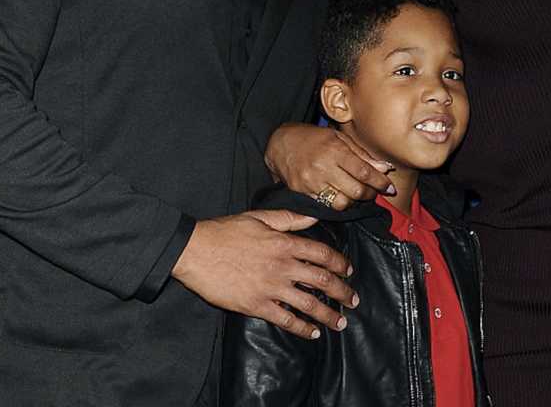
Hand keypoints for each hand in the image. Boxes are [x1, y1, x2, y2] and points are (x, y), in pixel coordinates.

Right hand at [171, 209, 357, 338]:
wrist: (196, 251)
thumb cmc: (225, 231)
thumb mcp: (259, 217)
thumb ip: (289, 218)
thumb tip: (313, 217)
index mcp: (284, 242)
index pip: (322, 253)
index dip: (339, 263)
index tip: (349, 271)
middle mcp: (282, 265)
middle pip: (322, 280)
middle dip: (342, 292)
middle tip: (353, 300)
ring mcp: (270, 287)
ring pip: (309, 303)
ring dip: (328, 315)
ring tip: (339, 323)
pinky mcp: (256, 305)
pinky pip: (285, 319)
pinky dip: (301, 328)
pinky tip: (311, 333)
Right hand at [265, 123, 394, 210]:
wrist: (281, 143)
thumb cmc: (313, 138)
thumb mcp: (339, 138)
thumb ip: (362, 155)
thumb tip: (385, 168)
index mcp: (335, 150)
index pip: (364, 172)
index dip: (380, 183)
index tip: (389, 188)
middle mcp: (323, 167)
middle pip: (356, 191)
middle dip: (370, 194)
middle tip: (373, 191)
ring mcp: (311, 182)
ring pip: (342, 203)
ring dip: (354, 202)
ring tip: (356, 193)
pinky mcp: (302, 193)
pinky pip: (326, 206)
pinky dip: (337, 203)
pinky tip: (340, 195)